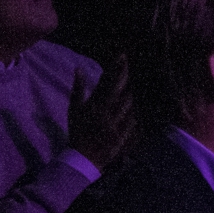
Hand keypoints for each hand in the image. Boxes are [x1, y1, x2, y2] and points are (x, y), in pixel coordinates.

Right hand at [68, 54, 133, 170]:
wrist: (82, 155)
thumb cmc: (78, 130)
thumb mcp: (74, 109)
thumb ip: (78, 88)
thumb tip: (79, 68)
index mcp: (93, 104)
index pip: (105, 82)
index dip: (115, 68)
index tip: (122, 56)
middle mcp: (104, 111)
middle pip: (118, 90)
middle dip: (125, 76)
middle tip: (133, 64)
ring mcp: (114, 123)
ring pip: (127, 104)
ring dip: (132, 95)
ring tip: (137, 86)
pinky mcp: (121, 135)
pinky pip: (132, 122)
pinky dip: (136, 114)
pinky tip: (139, 110)